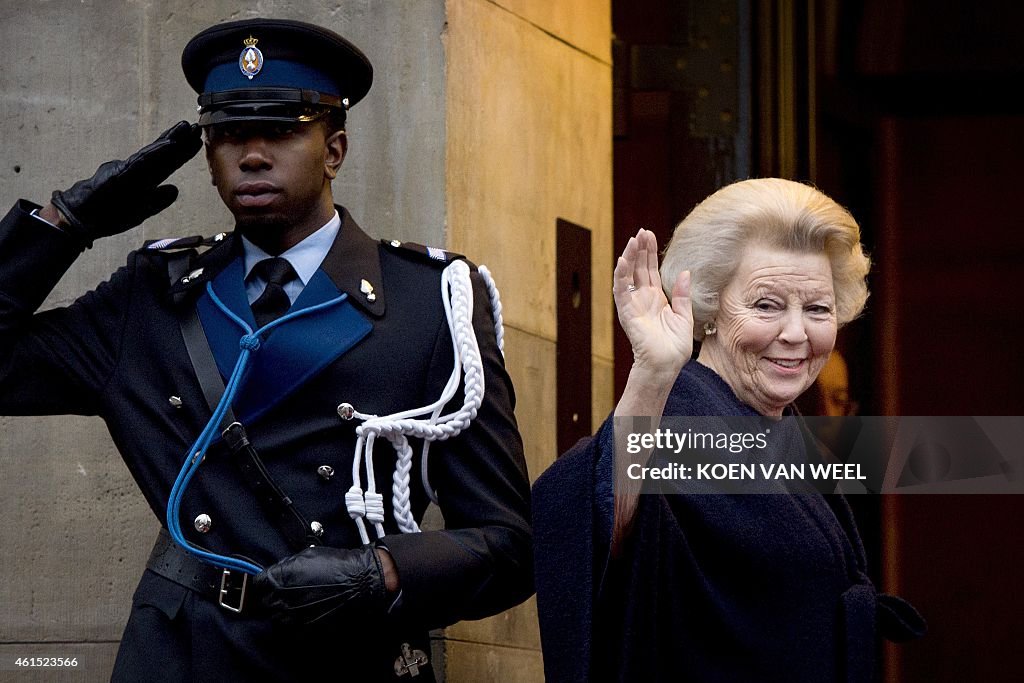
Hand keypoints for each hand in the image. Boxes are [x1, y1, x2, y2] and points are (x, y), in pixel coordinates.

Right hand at [50, 121, 202, 247]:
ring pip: (154, 154)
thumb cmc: (108, 214)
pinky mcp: (120, 174)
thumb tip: (174, 189)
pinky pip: (142, 163)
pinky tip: (169, 145)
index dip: (182, 153)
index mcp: (144, 180)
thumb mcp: (140, 210)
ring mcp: (129, 171)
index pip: (167, 164)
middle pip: (163, 154)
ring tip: (185, 128)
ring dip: (171, 140)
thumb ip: (158, 200)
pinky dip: (156, 153)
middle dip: (180, 141)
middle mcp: (138, 172)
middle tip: (195, 126)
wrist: (80, 218)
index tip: (197, 141)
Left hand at [252, 545, 389, 625]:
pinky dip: (296, 621)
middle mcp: (283, 600)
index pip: (257, 584)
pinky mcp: (305, 630)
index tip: (270, 581)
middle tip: (288, 591)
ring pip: (277, 617)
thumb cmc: (336, 565)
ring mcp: (294, 617)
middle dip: (273, 596)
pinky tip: (308, 611)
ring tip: (300, 602)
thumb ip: (286, 566)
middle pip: (265, 602)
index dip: (264, 581)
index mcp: (280, 580)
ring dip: (284, 610)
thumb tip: (274, 574)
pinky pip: (292, 628)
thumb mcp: (307, 555)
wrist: (360, 583)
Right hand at [613, 229, 692, 377]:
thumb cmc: (675, 347)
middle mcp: (642, 299)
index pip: (650, 270)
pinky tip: (623, 260)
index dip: (650, 253)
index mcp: (656, 298)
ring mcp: (633, 304)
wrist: (666, 365)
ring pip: (628, 275)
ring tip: (633, 240)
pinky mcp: (627, 312)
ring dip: (629, 257)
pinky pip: (620, 291)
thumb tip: (685, 272)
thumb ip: (683, 295)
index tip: (650, 235)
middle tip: (642, 231)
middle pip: (639, 268)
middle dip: (640, 249)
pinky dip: (620, 276)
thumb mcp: (684, 317)